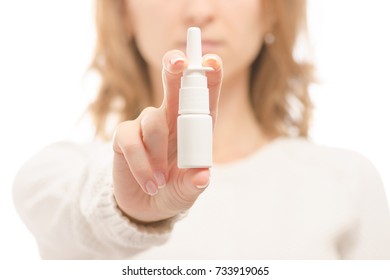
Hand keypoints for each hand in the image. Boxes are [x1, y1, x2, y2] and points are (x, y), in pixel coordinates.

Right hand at [112, 50, 222, 222]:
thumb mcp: (187, 191)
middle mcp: (171, 117)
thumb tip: (203, 176)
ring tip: (161, 181)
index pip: (204, 95)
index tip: (212, 62)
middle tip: (179, 62)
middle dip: (175, 68)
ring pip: (153, 121)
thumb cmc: (174, 190)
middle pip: (173, 83)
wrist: (145, 206)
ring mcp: (146, 123)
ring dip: (158, 154)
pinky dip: (141, 163)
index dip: (209, 76)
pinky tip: (148, 182)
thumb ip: (194, 184)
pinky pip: (130, 140)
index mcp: (194, 125)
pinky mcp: (125, 135)